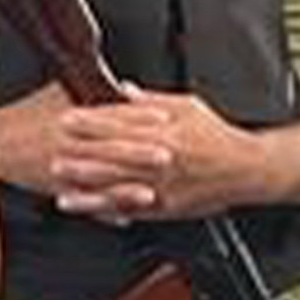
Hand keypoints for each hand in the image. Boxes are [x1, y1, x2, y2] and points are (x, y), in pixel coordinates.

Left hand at [53, 89, 267, 221]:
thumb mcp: (188, 106)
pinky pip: (133, 210)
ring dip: (89, 190)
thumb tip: (123, 88)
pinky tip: (88, 210)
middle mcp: (162, 160)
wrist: (248, 169)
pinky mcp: (167, 207)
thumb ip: (152, 100)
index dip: (90, 122)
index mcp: (165, 132)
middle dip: (81, 157)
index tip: (66, 118)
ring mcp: (163, 186)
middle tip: (51, 154)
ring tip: (62, 190)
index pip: (120, 124)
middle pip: (115, 157)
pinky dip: (109, 211)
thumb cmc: (217, 137)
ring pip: (120, 188)